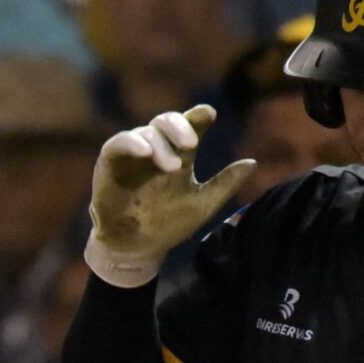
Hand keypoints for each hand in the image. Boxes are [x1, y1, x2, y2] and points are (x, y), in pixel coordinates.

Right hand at [85, 104, 255, 287]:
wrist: (137, 247)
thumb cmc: (168, 225)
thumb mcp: (202, 205)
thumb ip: (225, 184)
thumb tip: (253, 162)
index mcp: (181, 155)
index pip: (191, 126)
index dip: (198, 116)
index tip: (208, 114)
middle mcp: (157, 150)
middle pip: (168, 121)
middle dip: (180, 126)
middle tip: (192, 143)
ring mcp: (133, 155)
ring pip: (146, 132)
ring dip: (161, 145)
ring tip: (173, 167)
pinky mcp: (110, 163)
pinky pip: (118, 143)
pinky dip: (131, 142)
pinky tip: (145, 152)